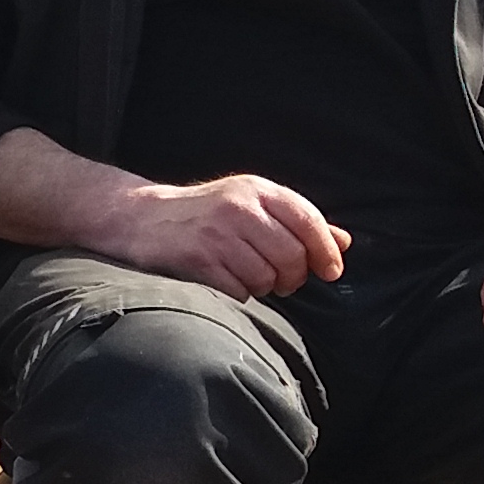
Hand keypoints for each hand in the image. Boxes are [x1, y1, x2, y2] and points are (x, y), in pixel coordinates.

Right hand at [80, 174, 350, 298]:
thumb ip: (297, 223)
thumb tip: (343, 243)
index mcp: (258, 190)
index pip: (308, 219)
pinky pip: (239, 290)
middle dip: (293, 277)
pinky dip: (239, 293)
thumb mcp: (251, 206)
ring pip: (266, 276)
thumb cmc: (204, 215)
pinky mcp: (196, 258)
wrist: (139, 217)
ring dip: (264, 287)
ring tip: (250, 278)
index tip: (330, 272)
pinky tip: (227, 282)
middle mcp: (239, 207)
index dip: (325, 251)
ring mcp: (216, 233)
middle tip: (283, 281)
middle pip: (291, 255)